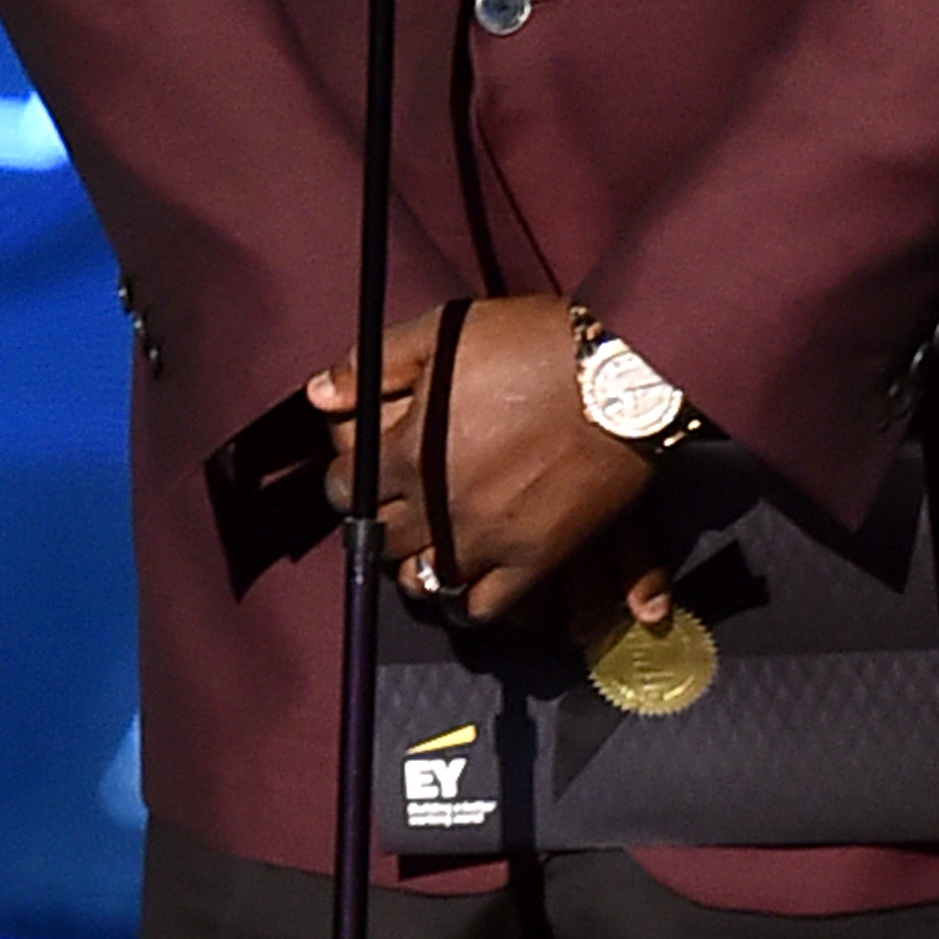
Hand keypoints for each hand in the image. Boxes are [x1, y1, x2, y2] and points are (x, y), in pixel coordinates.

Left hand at [308, 295, 669, 628]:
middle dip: (382, 523)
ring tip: (431, 544)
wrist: (620, 374)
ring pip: (427, 579)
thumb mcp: (444, 332)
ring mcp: (488, 539)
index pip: (349, 490)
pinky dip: (469, 599)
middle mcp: (439, 506)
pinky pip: (484, 606)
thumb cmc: (533, 343)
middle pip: (385, 539)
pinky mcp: (534, 560)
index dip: (348, 482)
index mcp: (410, 451)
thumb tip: (317, 394)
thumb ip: (374, 366)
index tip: (359, 476)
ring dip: (420, 564)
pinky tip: (471, 577)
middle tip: (396, 508)